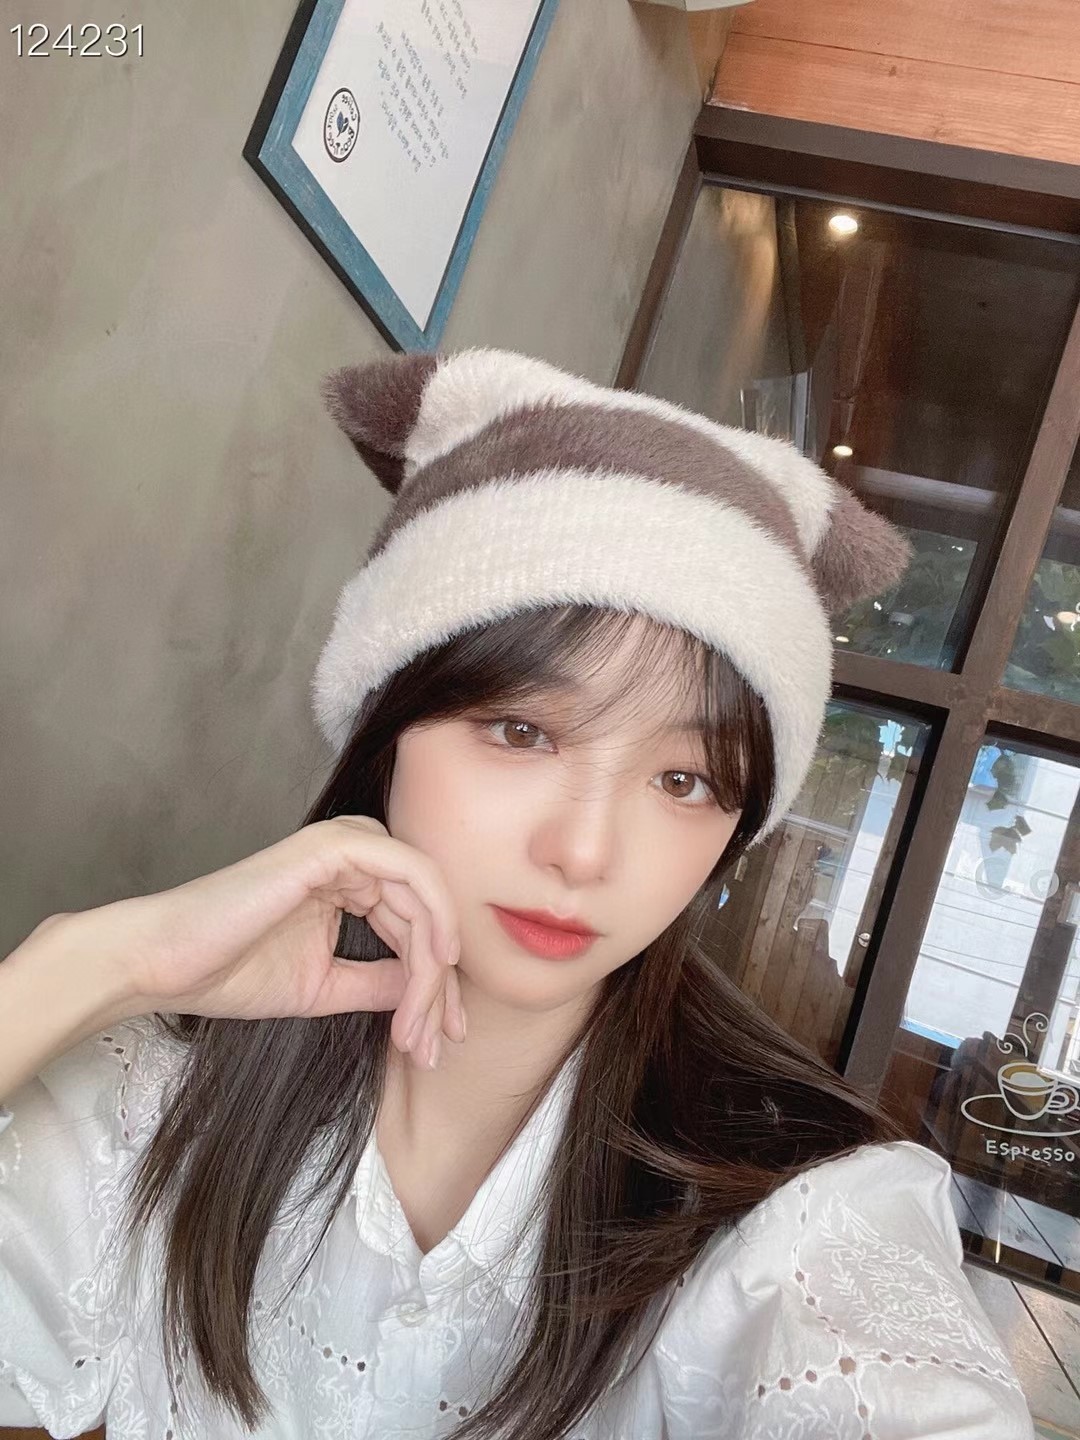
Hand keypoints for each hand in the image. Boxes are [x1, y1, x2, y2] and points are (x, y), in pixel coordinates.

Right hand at [38, 817, 463, 1069]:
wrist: (165, 966)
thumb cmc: (230, 972)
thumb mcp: (326, 985)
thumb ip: (381, 982)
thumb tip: (432, 991)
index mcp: (347, 882)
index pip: (414, 926)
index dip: (436, 985)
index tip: (439, 1041)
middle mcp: (350, 856)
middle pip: (426, 914)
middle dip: (440, 985)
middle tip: (441, 1043)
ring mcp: (341, 845)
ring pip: (423, 898)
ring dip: (433, 969)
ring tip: (422, 1030)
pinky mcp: (330, 847)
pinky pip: (407, 872)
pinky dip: (433, 916)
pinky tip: (436, 964)